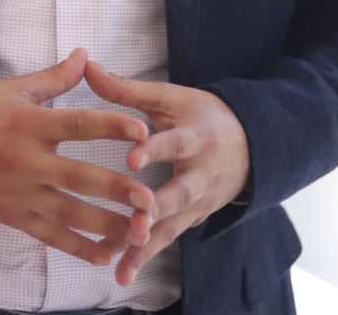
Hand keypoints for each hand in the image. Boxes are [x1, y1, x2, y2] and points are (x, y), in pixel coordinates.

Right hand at [0, 49, 154, 265]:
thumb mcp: (12, 89)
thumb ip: (54, 78)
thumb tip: (86, 55)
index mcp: (30, 124)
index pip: (77, 124)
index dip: (111, 126)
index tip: (142, 130)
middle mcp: (27, 160)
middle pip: (79, 177)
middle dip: (117, 189)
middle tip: (150, 199)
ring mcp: (20, 192)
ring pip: (69, 213)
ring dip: (106, 225)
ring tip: (138, 233)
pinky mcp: (12, 215)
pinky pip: (49, 235)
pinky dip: (77, 247)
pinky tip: (104, 256)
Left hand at [83, 61, 250, 284]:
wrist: (251, 145)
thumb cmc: (201, 115)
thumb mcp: (169, 98)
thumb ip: (127, 89)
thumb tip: (86, 65)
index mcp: (196, 136)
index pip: (175, 143)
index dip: (155, 150)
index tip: (131, 158)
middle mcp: (201, 174)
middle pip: (179, 194)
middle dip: (156, 208)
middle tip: (134, 222)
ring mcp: (199, 202)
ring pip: (172, 225)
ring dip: (148, 243)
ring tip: (123, 260)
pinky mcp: (192, 220)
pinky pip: (167, 240)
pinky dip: (144, 256)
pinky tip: (121, 272)